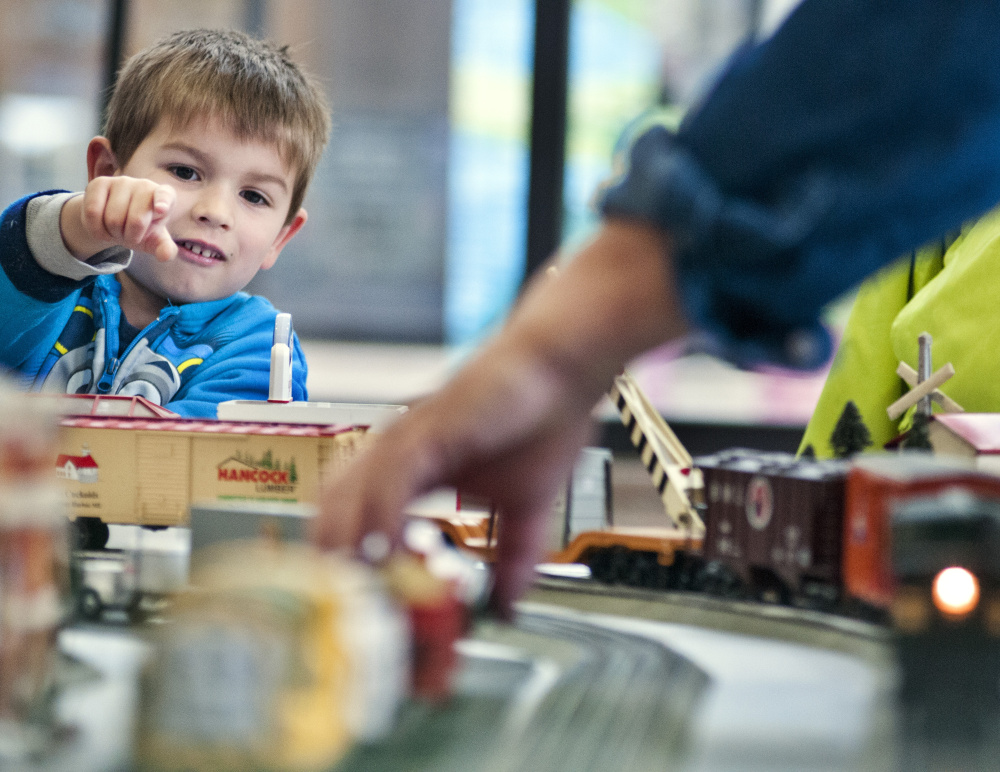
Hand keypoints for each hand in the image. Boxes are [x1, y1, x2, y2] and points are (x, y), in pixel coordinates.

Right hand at [62, 176, 176, 261]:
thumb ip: (164, 248)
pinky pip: (93, 212)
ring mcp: (122, 181)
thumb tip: (165, 256)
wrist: (113, 222)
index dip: (163, 202)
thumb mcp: (154, 241)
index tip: (161, 210)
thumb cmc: (141, 230)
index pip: (166, 195)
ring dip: (112, 233)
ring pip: (113, 218)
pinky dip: (96, 228)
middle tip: (129, 234)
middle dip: (130, 237)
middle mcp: (145, 185)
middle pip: (136, 221)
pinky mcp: (100, 182)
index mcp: (166, 198)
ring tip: (116, 228)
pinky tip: (101, 225)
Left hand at [311, 338, 598, 616]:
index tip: (353, 608)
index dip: (347, 563)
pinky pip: (390, 479)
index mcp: (413, 470)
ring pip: (350, 495)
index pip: (357, 520)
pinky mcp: (428, 429)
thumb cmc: (544, 423)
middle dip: (329, 560)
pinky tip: (383, 553)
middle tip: (336, 612)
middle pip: (335, 509)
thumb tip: (508, 608)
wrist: (565, 371)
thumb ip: (514, 557)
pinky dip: (379, 518)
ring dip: (345, 546)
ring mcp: (408, 439)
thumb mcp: (527, 508)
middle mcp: (398, 453)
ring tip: (348, 594)